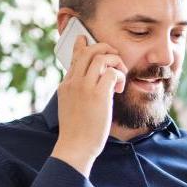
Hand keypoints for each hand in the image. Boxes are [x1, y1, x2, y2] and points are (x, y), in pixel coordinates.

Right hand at [51, 35, 127, 176]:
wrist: (75, 147)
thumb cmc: (77, 131)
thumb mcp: (71, 107)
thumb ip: (77, 92)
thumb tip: (91, 85)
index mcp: (66, 85)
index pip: (75, 57)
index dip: (83, 46)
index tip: (85, 39)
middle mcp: (73, 82)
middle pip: (89, 51)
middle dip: (105, 48)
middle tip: (115, 57)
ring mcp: (85, 87)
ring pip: (101, 57)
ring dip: (116, 62)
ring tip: (120, 74)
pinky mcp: (98, 95)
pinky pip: (112, 72)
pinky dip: (120, 76)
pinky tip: (119, 89)